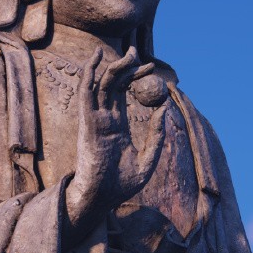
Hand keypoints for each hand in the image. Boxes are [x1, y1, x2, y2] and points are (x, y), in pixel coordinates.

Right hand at [65, 46, 166, 233]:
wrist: (102, 199)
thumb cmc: (121, 186)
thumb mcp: (147, 159)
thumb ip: (156, 135)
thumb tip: (165, 109)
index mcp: (116, 127)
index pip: (123, 93)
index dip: (134, 78)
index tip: (149, 68)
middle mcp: (104, 120)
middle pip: (112, 85)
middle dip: (125, 66)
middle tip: (138, 52)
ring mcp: (94, 121)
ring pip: (101, 85)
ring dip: (112, 66)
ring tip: (127, 53)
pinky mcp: (88, 124)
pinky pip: (86, 95)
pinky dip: (89, 76)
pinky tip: (95, 60)